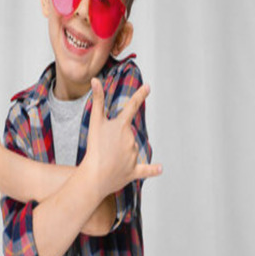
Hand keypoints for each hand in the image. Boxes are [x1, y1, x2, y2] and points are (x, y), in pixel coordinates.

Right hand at [83, 76, 162, 198]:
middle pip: (127, 133)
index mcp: (122, 125)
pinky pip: (146, 170)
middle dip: (118, 138)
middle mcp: (131, 139)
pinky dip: (153, 170)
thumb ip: (97, 100)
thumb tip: (95, 80)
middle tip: (104, 146)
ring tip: (108, 159)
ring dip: (121, 152)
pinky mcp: (134, 171)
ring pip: (130, 149)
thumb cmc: (94, 148)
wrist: (94, 176)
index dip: (140, 95)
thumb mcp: (94, 122)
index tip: (148, 87)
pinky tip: (160, 169)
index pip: (132, 105)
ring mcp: (133, 155)